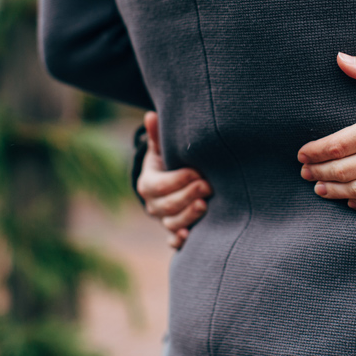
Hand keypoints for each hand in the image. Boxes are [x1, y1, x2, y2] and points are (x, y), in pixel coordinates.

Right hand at [136, 111, 211, 248]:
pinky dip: (179, 241)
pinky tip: (188, 237)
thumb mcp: (162, 149)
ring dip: (188, 217)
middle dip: (187, 196)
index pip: (159, 185)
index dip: (178, 180)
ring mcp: (163, 220)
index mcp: (147, 184)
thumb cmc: (169, 162)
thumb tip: (151, 115)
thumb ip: (158, 136)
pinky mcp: (174, 232)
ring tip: (204, 206)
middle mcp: (153, 205)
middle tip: (208, 186)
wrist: (171, 185)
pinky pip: (173, 241)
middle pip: (167, 206)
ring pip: (172, 224)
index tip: (197, 172)